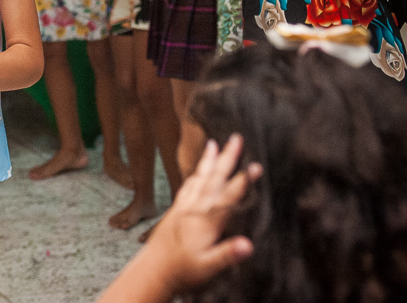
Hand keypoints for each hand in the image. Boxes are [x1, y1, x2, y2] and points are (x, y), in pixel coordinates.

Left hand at [144, 134, 259, 295]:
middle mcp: (195, 209)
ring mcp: (185, 207)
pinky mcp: (177, 209)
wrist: (153, 269)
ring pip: (199, 177)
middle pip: (214, 179)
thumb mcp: (207, 267)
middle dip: (227, 158)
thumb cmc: (182, 270)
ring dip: (209, 160)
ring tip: (215, 142)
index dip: (244, 181)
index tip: (256, 164)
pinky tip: (198, 168)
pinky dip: (196, 173)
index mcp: (206, 221)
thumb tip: (248, 245)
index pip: (228, 196)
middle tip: (236, 138)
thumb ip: (227, 254)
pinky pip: (188, 185)